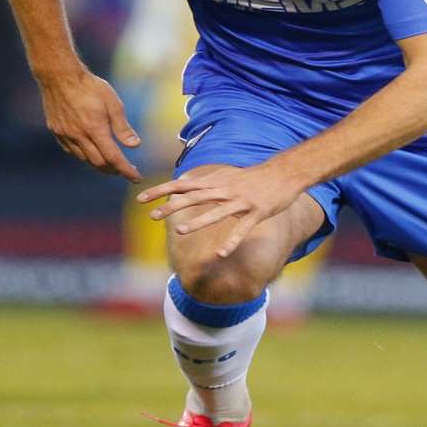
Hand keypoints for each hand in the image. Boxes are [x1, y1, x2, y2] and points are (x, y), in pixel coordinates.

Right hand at [35, 68, 141, 180]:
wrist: (59, 75)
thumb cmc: (89, 86)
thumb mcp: (112, 103)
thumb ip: (122, 127)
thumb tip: (135, 145)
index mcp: (95, 129)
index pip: (113, 158)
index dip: (126, 170)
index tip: (136, 177)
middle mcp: (78, 136)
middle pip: (99, 163)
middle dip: (114, 170)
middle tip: (125, 169)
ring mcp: (65, 135)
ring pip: (84, 159)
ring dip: (99, 164)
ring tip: (110, 162)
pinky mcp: (57, 132)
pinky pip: (72, 151)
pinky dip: (84, 155)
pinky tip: (90, 150)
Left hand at [137, 163, 306, 258]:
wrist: (285, 173)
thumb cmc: (254, 176)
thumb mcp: (227, 175)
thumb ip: (204, 181)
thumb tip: (181, 182)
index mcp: (216, 182)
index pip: (183, 185)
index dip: (162, 191)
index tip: (141, 198)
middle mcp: (225, 190)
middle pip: (194, 197)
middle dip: (172, 206)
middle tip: (152, 216)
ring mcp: (241, 201)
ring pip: (216, 213)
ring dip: (197, 222)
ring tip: (179, 232)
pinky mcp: (257, 212)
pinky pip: (242, 229)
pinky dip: (232, 241)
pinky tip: (221, 254)